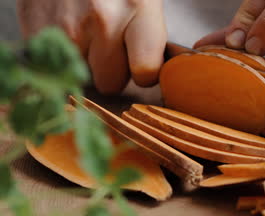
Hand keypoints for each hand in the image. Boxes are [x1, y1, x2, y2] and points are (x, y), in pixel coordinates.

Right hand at [17, 0, 166, 93]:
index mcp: (139, 6)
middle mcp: (103, 18)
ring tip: (86, 28)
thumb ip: (149, 34)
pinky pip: (55, 62)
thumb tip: (150, 72)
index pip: (146, 71)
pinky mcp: (38, 27)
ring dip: (84, 59)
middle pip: (110, 82)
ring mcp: (67, 26)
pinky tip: (67, 24)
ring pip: (81, 75)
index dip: (144, 71)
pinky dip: (61, 50)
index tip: (140, 64)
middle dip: (111, 69)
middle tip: (109, 44)